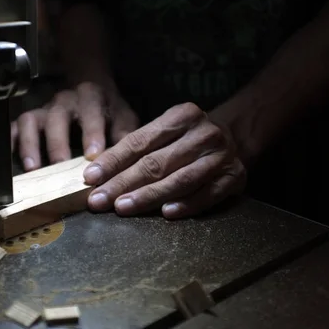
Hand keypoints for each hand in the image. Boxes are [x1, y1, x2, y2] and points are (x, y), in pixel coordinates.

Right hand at [11, 82, 138, 170]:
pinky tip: (12, 162)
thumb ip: (125, 135)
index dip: (91, 133)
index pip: (91, 112)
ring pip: (31, 122)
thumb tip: (129, 160)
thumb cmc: (108, 108)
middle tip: (61, 167)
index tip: (92, 155)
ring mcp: (44, 110)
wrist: (89, 88)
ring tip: (34, 170)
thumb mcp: (123, 116)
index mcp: (90, 97)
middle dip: (58, 143)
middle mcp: (64, 101)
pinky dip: (12, 143)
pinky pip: (14, 128)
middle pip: (57, 118)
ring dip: (31, 146)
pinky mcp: (30, 119)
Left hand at [82, 103, 245, 218]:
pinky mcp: (234, 177)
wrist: (237, 139)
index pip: (140, 141)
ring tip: (122, 208)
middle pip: (156, 162)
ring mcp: (221, 156)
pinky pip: (207, 195)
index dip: (113, 161)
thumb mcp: (164, 133)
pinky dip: (186, 205)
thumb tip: (96, 174)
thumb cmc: (187, 140)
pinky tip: (166, 213)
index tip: (91, 178)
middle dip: (123, 183)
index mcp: (182, 116)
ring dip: (148, 196)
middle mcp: (204, 133)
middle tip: (99, 200)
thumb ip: (135, 150)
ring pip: (179, 180)